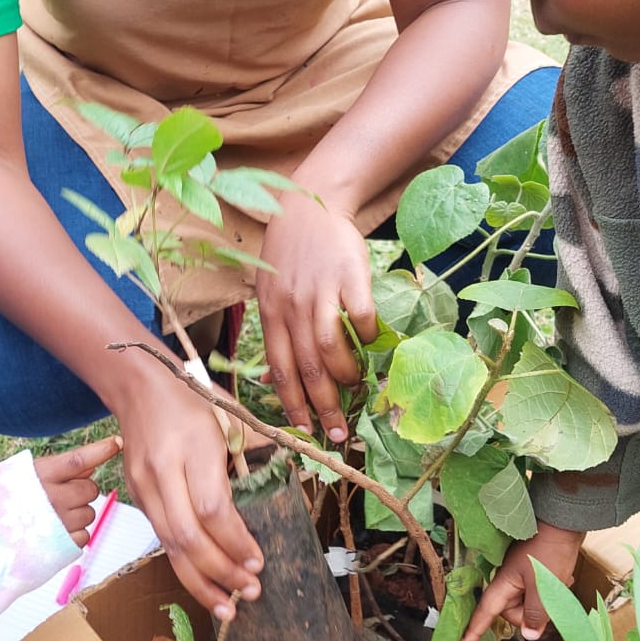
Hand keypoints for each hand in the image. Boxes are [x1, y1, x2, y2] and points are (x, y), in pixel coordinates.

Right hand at [34, 434, 124, 545]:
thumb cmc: (5, 502)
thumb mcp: (24, 476)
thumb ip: (58, 469)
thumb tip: (91, 465)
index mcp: (40, 476)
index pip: (77, 460)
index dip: (100, 450)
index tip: (117, 443)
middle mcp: (51, 498)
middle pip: (90, 489)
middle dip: (80, 491)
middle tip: (58, 497)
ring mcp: (58, 524)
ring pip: (89, 513)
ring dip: (77, 514)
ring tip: (51, 517)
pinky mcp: (62, 546)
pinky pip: (84, 535)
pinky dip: (74, 534)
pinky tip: (54, 533)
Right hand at [115, 371, 263, 621]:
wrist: (137, 386)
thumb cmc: (193, 400)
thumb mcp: (231, 415)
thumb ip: (260, 448)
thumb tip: (297, 474)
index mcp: (193, 447)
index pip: (213, 508)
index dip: (236, 541)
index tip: (259, 562)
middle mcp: (163, 471)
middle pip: (188, 536)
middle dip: (221, 572)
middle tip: (251, 592)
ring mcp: (144, 487)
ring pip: (169, 546)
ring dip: (199, 582)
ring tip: (227, 607)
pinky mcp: (136, 497)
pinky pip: (161, 539)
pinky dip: (184, 566)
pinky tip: (205, 583)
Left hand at [257, 192, 378, 441]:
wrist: (310, 206)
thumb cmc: (289, 256)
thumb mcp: (270, 293)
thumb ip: (275, 335)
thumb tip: (272, 380)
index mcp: (271, 314)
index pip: (280, 370)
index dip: (293, 406)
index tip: (306, 434)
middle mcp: (292, 306)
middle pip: (307, 368)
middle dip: (324, 408)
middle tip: (339, 433)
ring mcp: (320, 291)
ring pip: (331, 348)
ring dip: (346, 376)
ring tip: (355, 388)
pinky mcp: (350, 276)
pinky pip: (361, 317)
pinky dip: (367, 337)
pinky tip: (370, 344)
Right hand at [463, 522, 585, 640]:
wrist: (563, 521)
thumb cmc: (550, 552)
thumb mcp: (544, 587)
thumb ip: (536, 614)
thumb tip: (529, 635)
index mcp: (504, 583)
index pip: (487, 610)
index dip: (476, 627)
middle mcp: (509, 580)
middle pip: (513, 610)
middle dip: (531, 613)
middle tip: (548, 602)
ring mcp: (522, 573)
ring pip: (528, 601)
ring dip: (544, 600)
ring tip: (558, 585)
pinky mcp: (534, 569)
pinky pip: (538, 590)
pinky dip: (550, 589)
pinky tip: (562, 578)